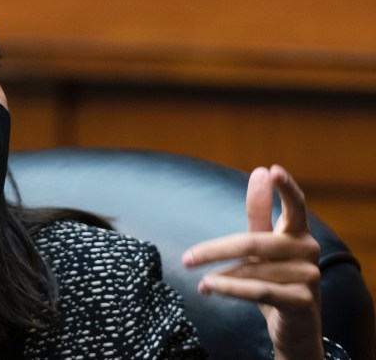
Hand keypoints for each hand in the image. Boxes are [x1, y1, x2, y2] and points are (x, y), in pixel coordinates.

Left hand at [182, 166, 322, 359]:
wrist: (294, 325)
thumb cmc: (274, 277)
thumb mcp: (262, 246)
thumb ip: (259, 214)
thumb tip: (259, 171)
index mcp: (298, 231)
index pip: (296, 204)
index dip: (286, 187)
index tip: (272, 170)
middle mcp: (308, 249)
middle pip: (253, 242)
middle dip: (214, 251)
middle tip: (186, 258)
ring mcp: (309, 275)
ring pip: (252, 269)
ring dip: (219, 277)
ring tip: (201, 282)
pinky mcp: (302, 300)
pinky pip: (258, 290)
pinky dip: (229, 289)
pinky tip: (208, 288)